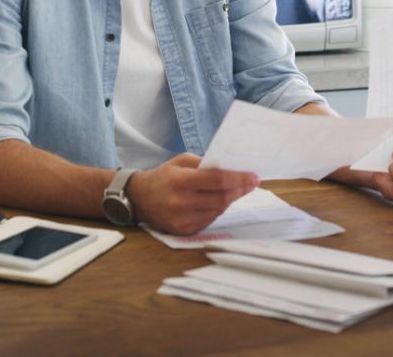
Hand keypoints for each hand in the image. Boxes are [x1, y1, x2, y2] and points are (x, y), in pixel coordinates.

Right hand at [126, 153, 258, 235]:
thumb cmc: (163, 176)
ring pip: (218, 211)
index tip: (254, 176)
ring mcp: (182, 219)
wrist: (139, 198)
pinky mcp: (183, 231)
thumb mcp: (181, 161)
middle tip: (252, 183)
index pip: (218, 180)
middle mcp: (182, 202)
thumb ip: (205, 163)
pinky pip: (209, 220)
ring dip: (231, 200)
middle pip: (222, 198)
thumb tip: (231, 168)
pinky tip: (221, 201)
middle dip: (240, 190)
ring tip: (238, 190)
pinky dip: (218, 210)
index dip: (239, 178)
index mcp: (181, 181)